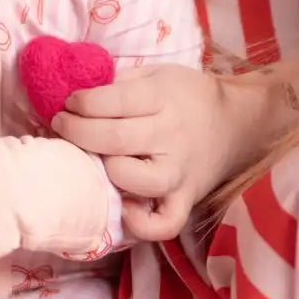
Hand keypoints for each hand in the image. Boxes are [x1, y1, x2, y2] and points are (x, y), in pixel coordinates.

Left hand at [52, 65, 269, 239]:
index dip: (82, 103)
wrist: (236, 123)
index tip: (68, 103)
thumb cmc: (186, 96)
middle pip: (115, 139)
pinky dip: (141, 224)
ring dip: (106, 172)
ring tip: (95, 162)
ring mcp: (179, 172)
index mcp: (162, 98)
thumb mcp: (156, 74)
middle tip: (61, 125)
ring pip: (136, 180)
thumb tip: (76, 95)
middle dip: (77, 132)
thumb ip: (119, 82)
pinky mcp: (186, 200)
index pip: (113, 101)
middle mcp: (171, 136)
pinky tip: (124, 208)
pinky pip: (164, 224)